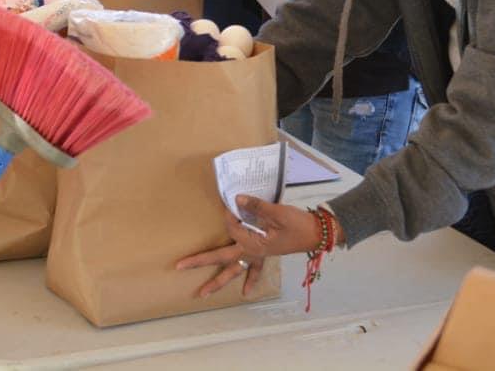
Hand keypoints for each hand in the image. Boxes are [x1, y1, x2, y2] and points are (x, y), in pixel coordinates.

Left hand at [175, 197, 330, 296]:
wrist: (316, 233)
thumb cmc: (297, 223)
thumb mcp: (276, 212)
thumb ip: (255, 206)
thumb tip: (236, 200)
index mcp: (252, 242)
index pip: (231, 227)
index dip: (231, 214)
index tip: (234, 203)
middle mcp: (251, 252)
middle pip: (221, 259)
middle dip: (199, 262)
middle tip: (178, 267)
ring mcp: (258, 256)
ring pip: (234, 270)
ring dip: (218, 282)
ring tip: (203, 294)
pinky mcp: (266, 254)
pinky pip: (255, 270)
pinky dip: (251, 279)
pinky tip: (245, 292)